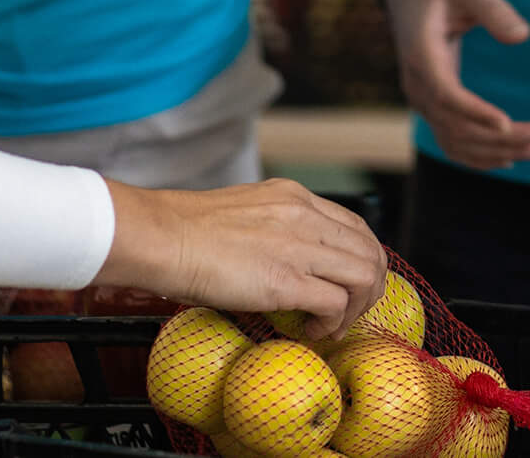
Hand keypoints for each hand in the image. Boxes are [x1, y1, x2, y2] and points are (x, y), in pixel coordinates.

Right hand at [101, 178, 383, 337]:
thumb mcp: (243, 213)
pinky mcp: (284, 280)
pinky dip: (332, 324)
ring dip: (356, 309)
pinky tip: (312, 333)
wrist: (160, 237)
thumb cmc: (185, 231)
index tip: (349, 285)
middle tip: (349, 313)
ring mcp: (297, 246)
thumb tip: (280, 260)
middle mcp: (304, 215)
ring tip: (332, 327)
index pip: (355, 226)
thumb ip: (271, 228)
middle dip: (370, 288)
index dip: (362, 260)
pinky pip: (336, 303)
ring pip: (364, 276)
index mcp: (294, 197)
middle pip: (370, 251)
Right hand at [382, 0, 529, 168]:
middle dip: (500, 138)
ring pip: (454, 141)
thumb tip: (522, 36)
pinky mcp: (431, 106)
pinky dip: (478, 155)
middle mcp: (416, 84)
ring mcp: (421, 100)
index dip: (475, 112)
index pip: (445, 94)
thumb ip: (494, 9)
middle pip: (455, 125)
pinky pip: (451, 141)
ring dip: (493, 152)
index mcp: (421, 54)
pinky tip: (509, 159)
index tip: (508, 123)